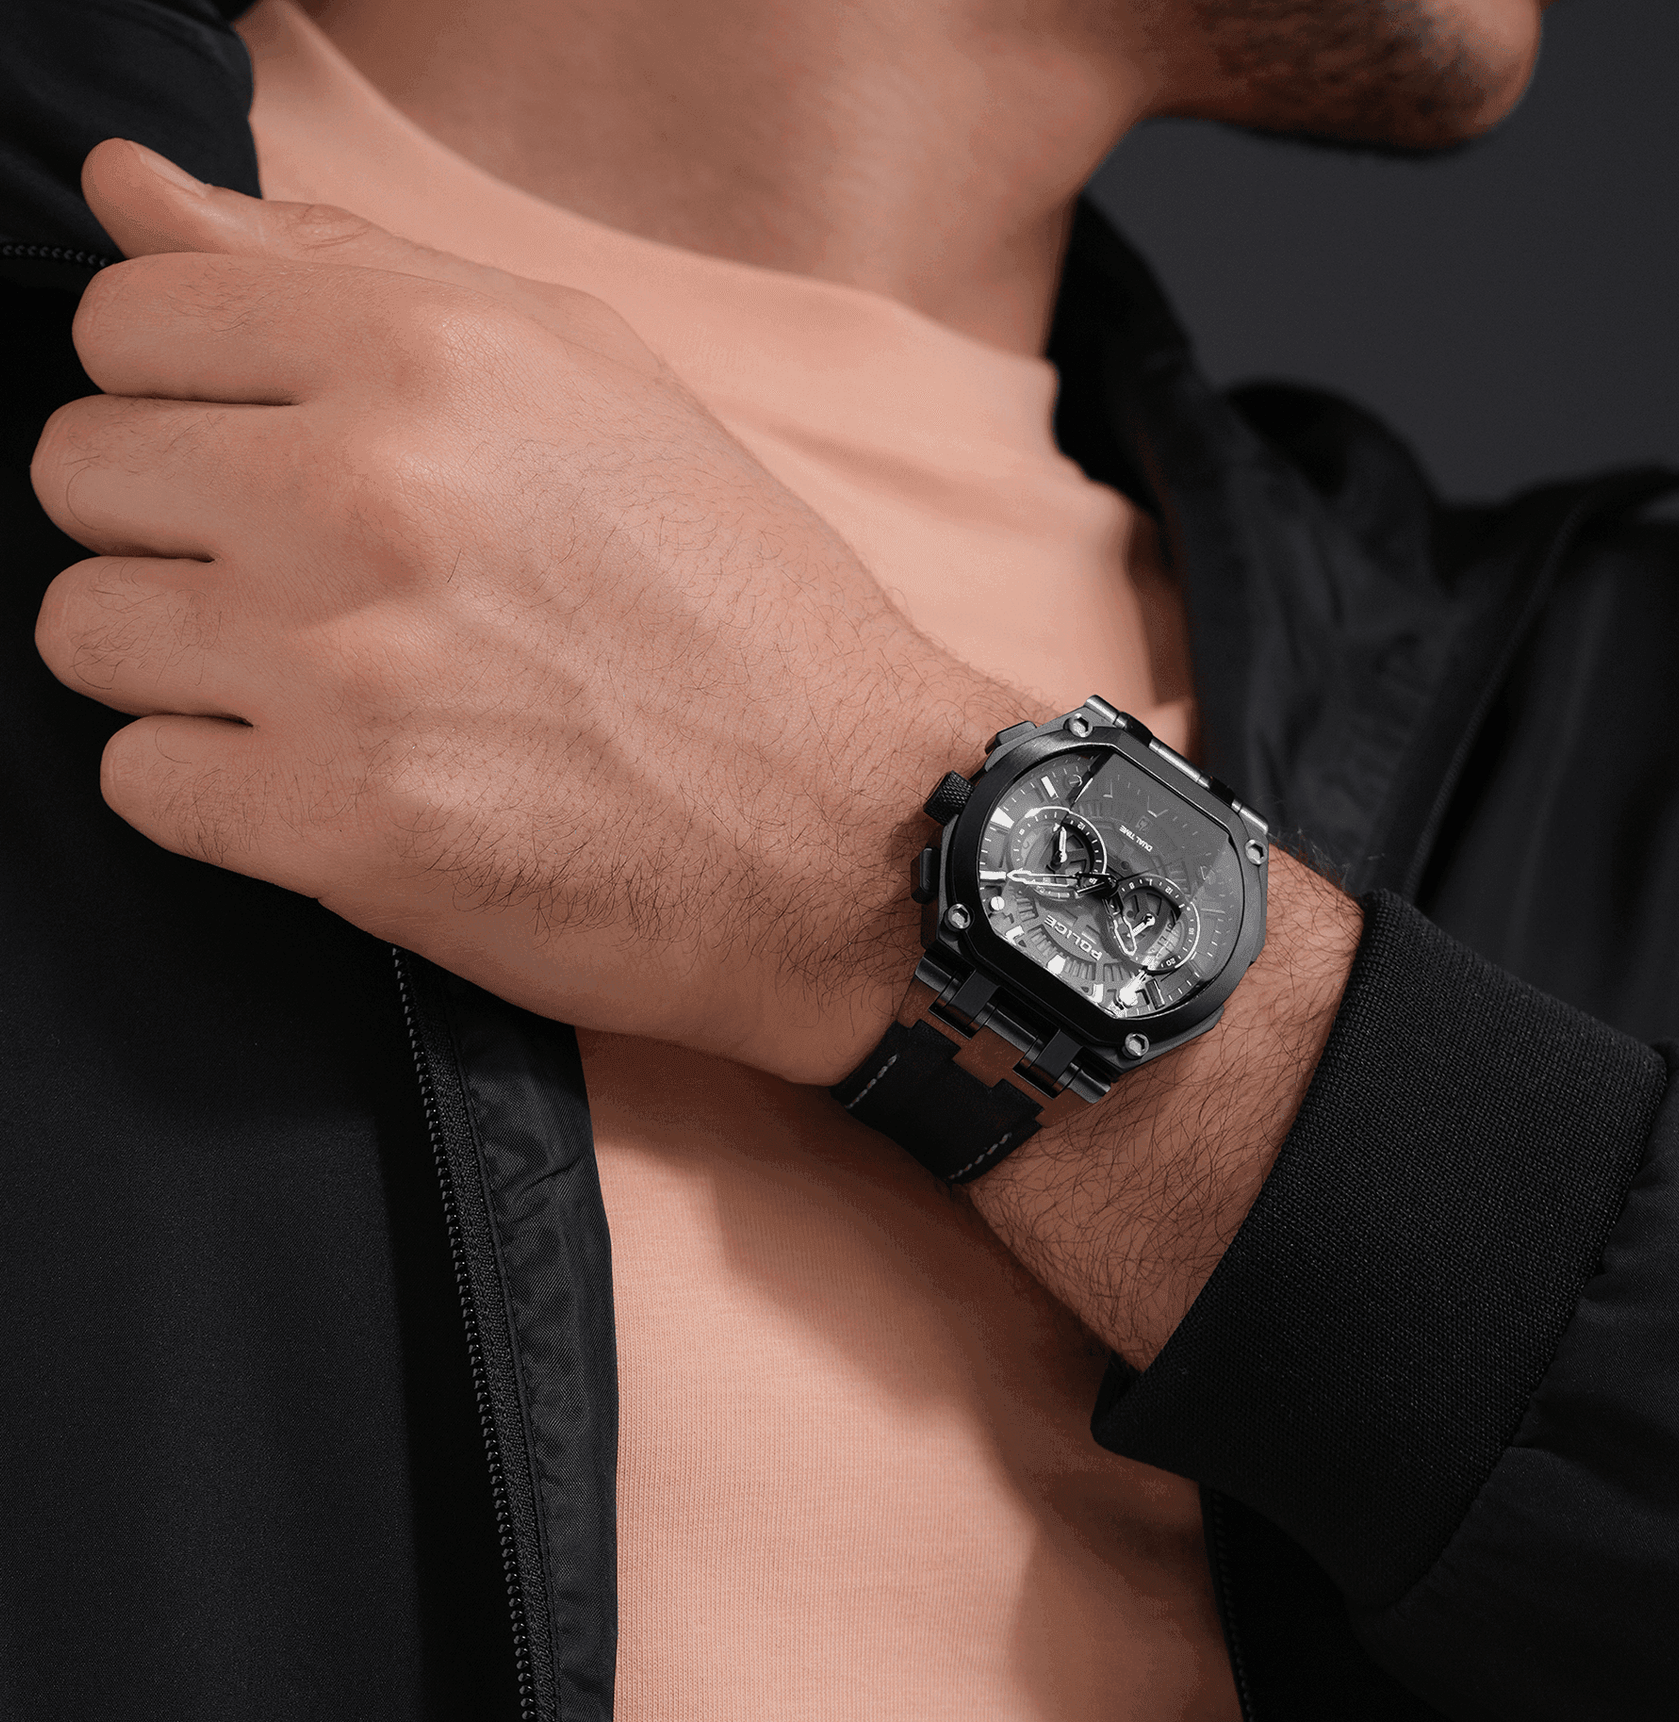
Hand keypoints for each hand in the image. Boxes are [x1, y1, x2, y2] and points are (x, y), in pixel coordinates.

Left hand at [32, 141, 1030, 1078]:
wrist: (858, 828)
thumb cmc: (737, 609)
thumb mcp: (585, 383)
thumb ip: (343, 272)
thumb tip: (127, 196)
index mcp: (425, 358)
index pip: (125, 323)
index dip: (179, 398)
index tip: (260, 461)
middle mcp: (366, 496)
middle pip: (81, 474)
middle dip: (173, 530)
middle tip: (305, 589)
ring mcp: (344, 671)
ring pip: (87, 633)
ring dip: (185, 666)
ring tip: (326, 689)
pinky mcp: (341, 829)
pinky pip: (140, 785)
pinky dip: (216, 792)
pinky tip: (334, 781)